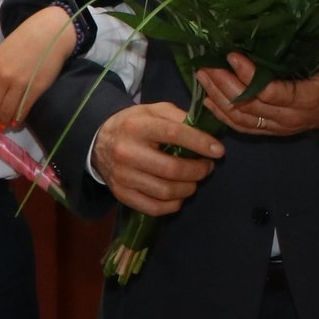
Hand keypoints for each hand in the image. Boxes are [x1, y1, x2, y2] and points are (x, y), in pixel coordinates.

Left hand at [0, 4, 77, 129]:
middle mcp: (2, 76)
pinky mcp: (35, 89)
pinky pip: (22, 109)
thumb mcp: (3, 53)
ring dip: (5, 120)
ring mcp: (18, 83)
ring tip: (8, 123)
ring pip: (6, 110)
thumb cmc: (26, 40)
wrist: (50, 33)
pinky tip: (18, 120)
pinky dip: (18, 118)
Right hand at [94, 101, 224, 216]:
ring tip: (194, 179)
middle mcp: (127, 152)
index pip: (173, 134)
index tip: (219, 151)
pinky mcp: (122, 194)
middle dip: (198, 170)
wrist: (99, 142)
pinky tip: (179, 195)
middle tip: (207, 167)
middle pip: (172, 169)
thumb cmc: (134, 125)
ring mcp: (123, 176)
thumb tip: (206, 130)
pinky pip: (154, 208)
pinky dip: (173, 205)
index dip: (200, 143)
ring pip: (166, 191)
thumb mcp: (153, 111)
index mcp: (137, 126)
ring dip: (189, 188)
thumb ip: (179, 117)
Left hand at [195, 42, 318, 135]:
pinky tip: (207, 101)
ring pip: (241, 117)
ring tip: (202, 77)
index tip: (232, 56)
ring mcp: (277, 126)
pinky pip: (242, 126)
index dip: (249, 77)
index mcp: (306, 100)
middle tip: (207, 65)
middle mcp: (288, 117)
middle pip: (248, 105)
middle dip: (224, 85)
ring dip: (218, 98)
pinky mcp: (271, 130)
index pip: (271, 92)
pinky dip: (222, 115)